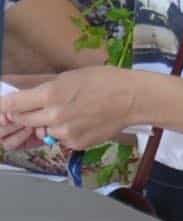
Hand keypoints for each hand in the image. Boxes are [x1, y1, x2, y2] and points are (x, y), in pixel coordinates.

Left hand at [0, 66, 138, 150]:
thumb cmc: (104, 80)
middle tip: (35, 107)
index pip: (14, 104)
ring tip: (69, 113)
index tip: (2, 107)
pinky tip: (81, 122)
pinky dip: (64, 132)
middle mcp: (54, 116)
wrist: (132, 99)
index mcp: (50, 94)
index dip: (4, 105)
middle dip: (23, 114)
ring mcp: (64, 133)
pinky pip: (60, 139)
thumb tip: (24, 93)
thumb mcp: (70, 76)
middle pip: (23, 120)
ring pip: (43, 130)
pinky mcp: (75, 144)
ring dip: (47, 124)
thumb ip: (44, 88)